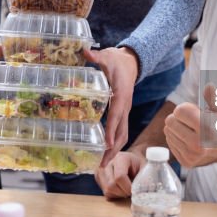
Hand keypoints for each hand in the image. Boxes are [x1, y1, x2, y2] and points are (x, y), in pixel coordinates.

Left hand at [84, 46, 138, 165]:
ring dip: (114, 150)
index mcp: (122, 95)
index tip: (107, 145)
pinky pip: (121, 131)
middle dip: (113, 149)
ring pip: (123, 134)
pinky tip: (104, 152)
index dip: (112, 130)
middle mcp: (126, 106)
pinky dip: (114, 143)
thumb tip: (86, 51)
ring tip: (102, 165)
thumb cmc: (117, 60)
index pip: (117, 115)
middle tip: (102, 165)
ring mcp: (125, 111)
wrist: (131, 61)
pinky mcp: (123, 113)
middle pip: (123, 132)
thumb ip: (96, 56)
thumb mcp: (107, 56)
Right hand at [95, 150, 145, 199]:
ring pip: (107, 190)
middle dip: (123, 192)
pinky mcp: (98, 177)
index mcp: (120, 157)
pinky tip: (120, 188)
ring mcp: (101, 170)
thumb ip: (145, 178)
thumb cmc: (139, 164)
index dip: (128, 187)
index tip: (134, 190)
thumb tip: (141, 191)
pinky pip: (105, 192)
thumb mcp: (145, 168)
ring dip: (119, 194)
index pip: (119, 177)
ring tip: (126, 189)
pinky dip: (114, 194)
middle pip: (111, 185)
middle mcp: (108, 162)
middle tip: (131, 190)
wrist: (131, 160)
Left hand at [164, 85, 216, 167]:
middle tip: (193, 121)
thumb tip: (208, 85)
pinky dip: (177, 139)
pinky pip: (170, 144)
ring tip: (193, 130)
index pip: (179, 111)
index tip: (196, 111)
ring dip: (177, 128)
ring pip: (167, 133)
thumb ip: (214, 97)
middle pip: (170, 121)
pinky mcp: (187, 162)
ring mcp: (192, 155)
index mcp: (206, 128)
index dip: (186, 107)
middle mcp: (198, 144)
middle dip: (179, 117)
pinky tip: (190, 139)